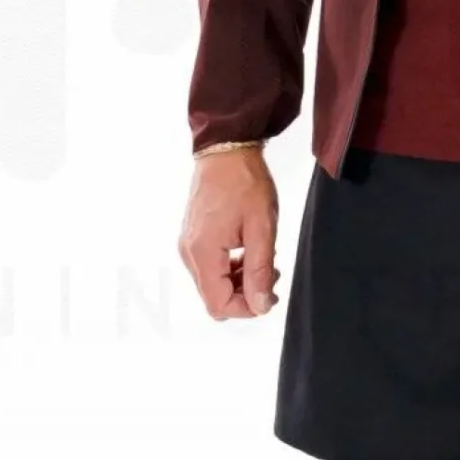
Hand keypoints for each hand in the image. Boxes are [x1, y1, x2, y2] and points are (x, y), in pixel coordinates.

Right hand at [178, 149, 282, 320]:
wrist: (226, 151)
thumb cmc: (244, 182)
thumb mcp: (262, 228)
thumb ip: (260, 270)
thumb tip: (259, 305)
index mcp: (203, 252)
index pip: (219, 304)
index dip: (247, 309)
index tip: (269, 294)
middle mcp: (189, 253)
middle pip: (214, 297)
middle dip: (245, 295)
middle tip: (271, 275)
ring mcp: (188, 245)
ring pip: (212, 284)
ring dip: (239, 282)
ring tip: (265, 262)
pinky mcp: (192, 238)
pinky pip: (209, 268)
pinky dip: (230, 269)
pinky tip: (249, 252)